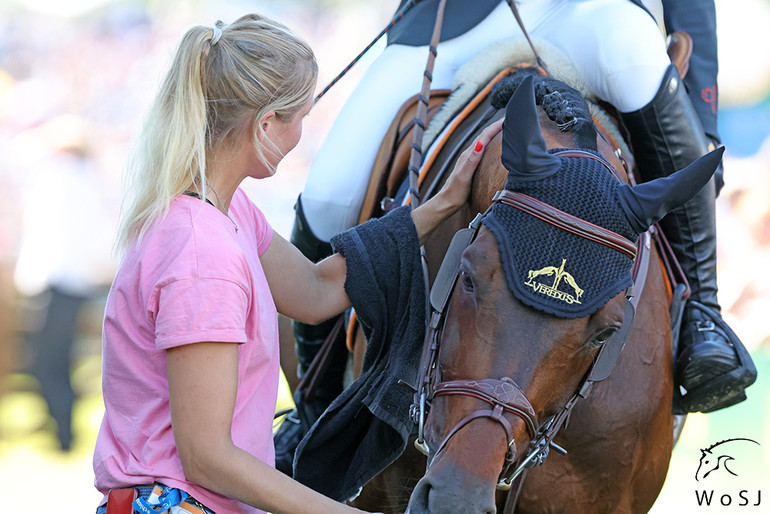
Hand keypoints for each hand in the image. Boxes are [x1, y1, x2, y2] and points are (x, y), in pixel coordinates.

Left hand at [410, 118, 502, 242]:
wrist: (447, 201)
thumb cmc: (455, 191)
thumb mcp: (464, 176)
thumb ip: (472, 160)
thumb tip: (480, 143)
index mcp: (469, 155)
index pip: (484, 136)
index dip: (495, 127)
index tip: (507, 119)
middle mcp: (469, 154)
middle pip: (484, 136)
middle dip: (496, 127)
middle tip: (510, 120)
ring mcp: (470, 159)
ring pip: (484, 141)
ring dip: (493, 133)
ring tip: (504, 128)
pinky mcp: (471, 165)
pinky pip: (483, 150)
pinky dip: (490, 143)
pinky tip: (493, 145)